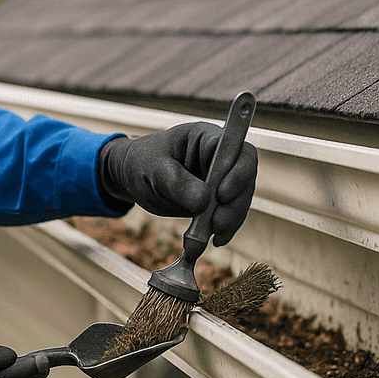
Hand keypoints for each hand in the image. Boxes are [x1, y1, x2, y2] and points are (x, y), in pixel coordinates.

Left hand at [98, 122, 257, 244]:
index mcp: (205, 137)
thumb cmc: (142, 163)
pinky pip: (229, 212)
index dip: (237, 172)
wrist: (134, 176)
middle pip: (244, 176)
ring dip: (231, 219)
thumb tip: (203, 201)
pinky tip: (214, 240)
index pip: (235, 150)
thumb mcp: (154, 170)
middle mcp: (219, 155)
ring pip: (240, 197)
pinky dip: (225, 228)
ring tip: (212, 235)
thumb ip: (177, 183)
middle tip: (216, 223)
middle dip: (235, 202)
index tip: (221, 194)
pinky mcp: (217, 197)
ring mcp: (221, 177)